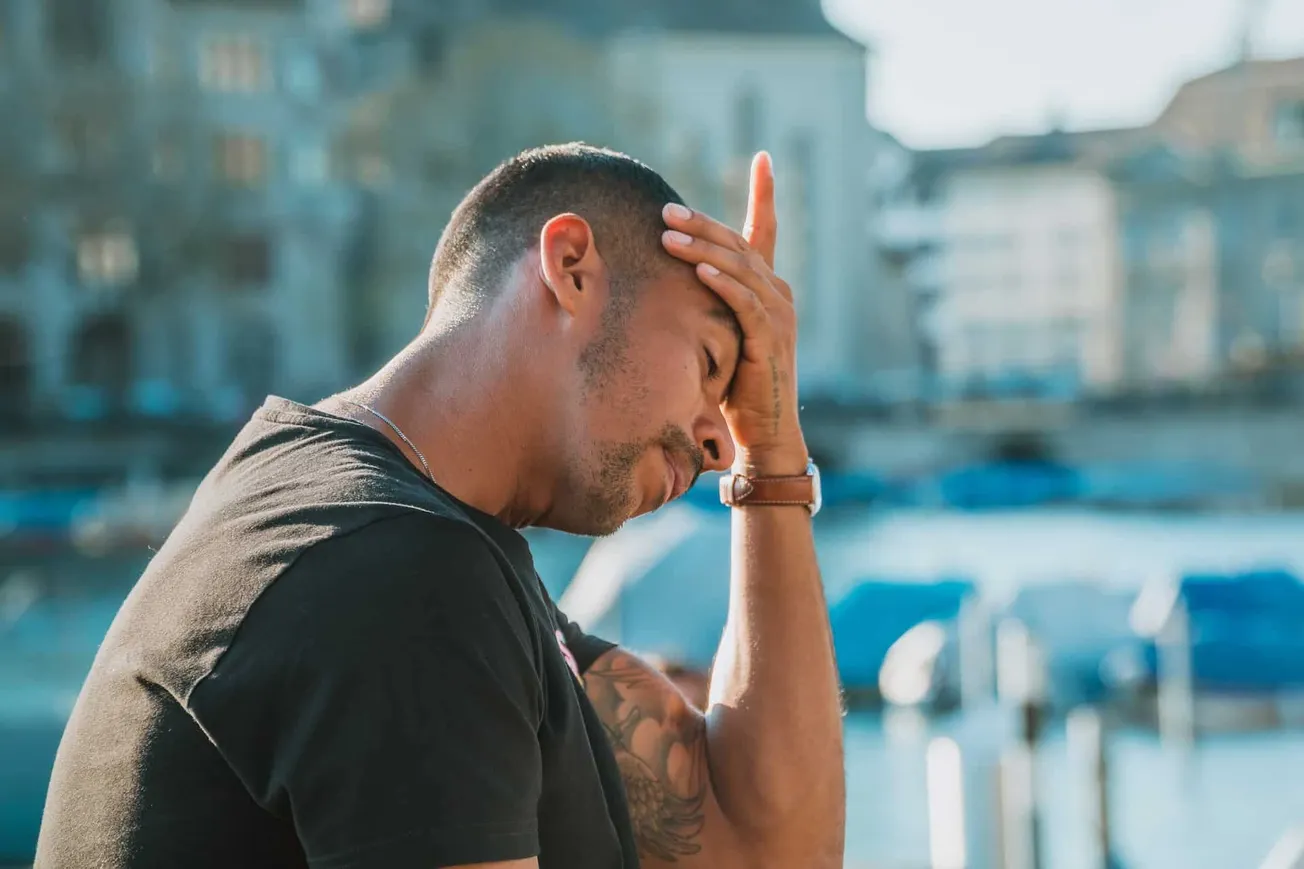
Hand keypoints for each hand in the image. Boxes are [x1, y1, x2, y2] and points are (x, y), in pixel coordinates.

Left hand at [661, 152, 806, 474]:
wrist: (765, 432)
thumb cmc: (735, 387)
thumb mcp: (719, 335)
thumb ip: (706, 305)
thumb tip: (668, 280)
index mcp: (768, 288)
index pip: (766, 231)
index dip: (765, 193)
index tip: (763, 157)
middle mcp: (779, 294)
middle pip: (738, 244)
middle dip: (702, 223)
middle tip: (664, 209)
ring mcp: (778, 315)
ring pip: (739, 268)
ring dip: (702, 249)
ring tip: (667, 235)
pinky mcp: (770, 339)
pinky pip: (744, 302)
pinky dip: (722, 283)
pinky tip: (697, 270)